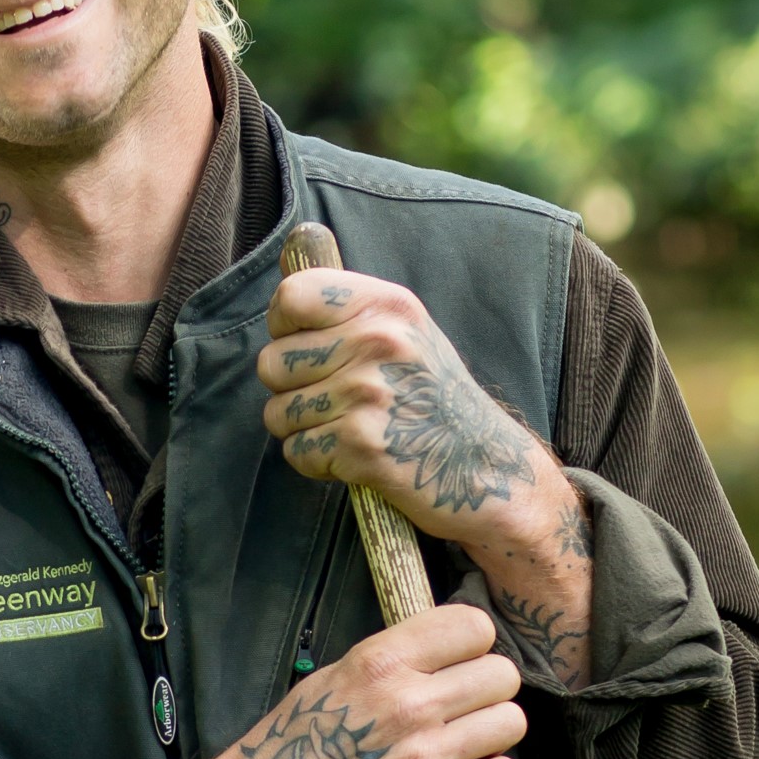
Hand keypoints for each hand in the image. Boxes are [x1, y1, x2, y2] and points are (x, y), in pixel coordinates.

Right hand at [205, 605, 524, 758]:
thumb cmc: (291, 744)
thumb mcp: (331, 678)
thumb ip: (391, 660)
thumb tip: (446, 648)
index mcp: (380, 664)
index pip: (474, 626)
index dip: (473, 646)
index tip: (459, 664)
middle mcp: (407, 705)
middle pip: (502, 675)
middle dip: (487, 691)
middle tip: (463, 710)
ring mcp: (424, 758)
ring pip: (511, 723)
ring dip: (492, 734)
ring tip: (464, 746)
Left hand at [256, 266, 593, 687]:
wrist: (487, 471)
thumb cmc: (434, 403)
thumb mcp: (406, 336)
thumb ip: (350, 314)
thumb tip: (282, 288)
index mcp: (388, 306)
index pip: (292, 296)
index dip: (283, 328)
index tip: (304, 347)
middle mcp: (378, 342)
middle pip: (272, 362)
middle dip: (290, 390)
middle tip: (336, 403)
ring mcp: (368, 393)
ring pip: (278, 413)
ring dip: (303, 430)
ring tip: (350, 431)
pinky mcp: (360, 445)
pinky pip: (297, 452)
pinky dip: (317, 463)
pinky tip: (355, 458)